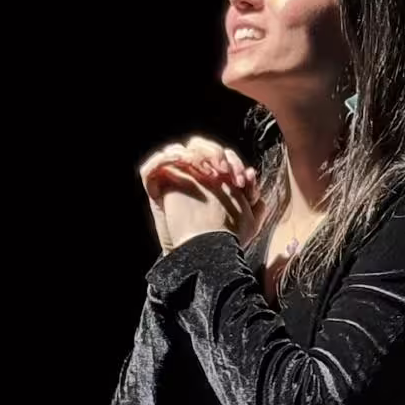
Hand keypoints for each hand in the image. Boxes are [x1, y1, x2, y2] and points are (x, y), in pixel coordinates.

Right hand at [139, 136, 264, 253]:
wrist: (206, 258)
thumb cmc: (227, 240)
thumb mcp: (250, 219)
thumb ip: (253, 196)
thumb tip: (250, 172)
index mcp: (215, 178)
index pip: (221, 154)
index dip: (232, 161)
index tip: (241, 180)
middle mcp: (194, 177)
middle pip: (198, 146)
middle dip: (213, 153)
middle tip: (223, 172)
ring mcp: (174, 182)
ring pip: (176, 151)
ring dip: (193, 155)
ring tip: (208, 172)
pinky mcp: (156, 192)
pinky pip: (151, 167)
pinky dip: (164, 159)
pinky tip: (183, 163)